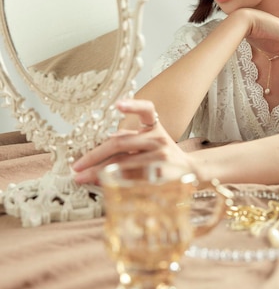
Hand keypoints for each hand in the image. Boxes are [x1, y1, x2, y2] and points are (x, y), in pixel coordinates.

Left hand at [72, 99, 190, 184]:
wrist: (190, 171)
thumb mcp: (150, 140)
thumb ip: (128, 139)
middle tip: (77, 165)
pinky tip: (102, 184)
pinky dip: (113, 181)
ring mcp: (160, 156)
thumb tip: (96, 149)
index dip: (133, 105)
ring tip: (82, 177)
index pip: (146, 109)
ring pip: (122, 163)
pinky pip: (131, 178)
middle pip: (121, 143)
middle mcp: (158, 138)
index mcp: (154, 126)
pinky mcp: (160, 174)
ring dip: (98, 171)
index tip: (117, 105)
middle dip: (94, 155)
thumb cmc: (163, 154)